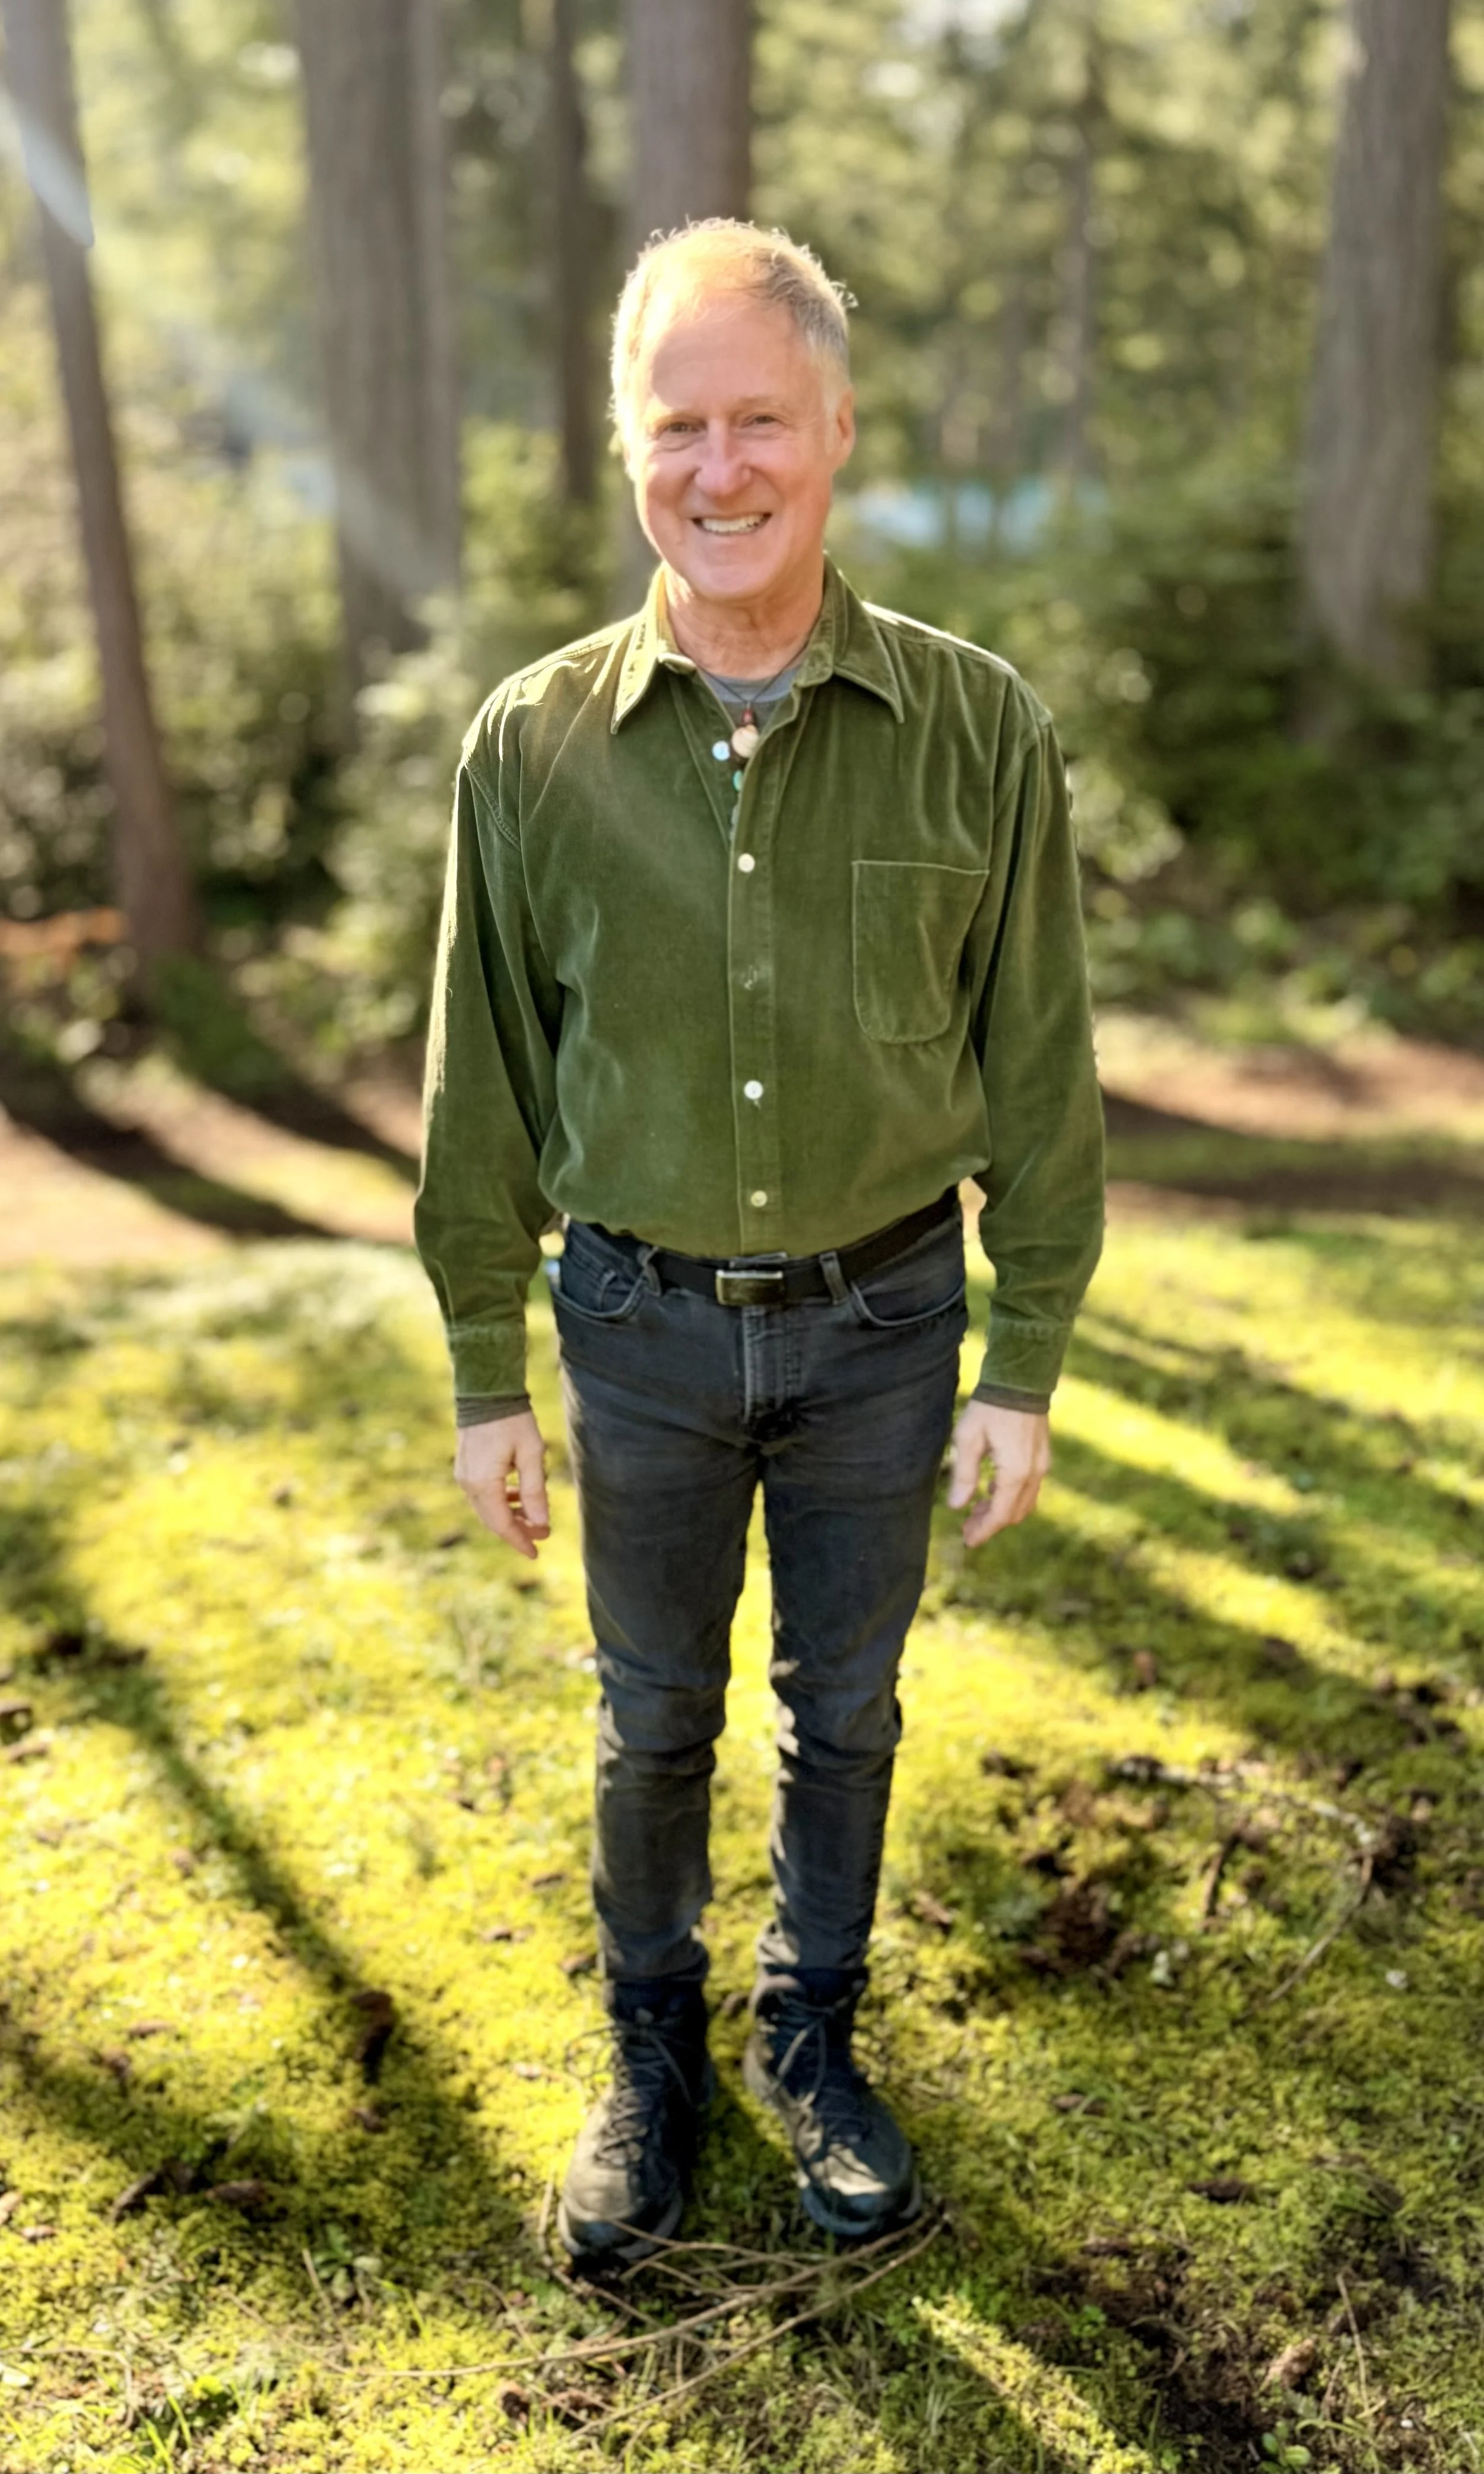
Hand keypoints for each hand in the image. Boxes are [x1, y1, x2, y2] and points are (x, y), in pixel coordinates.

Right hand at [454, 1410, 550, 1559]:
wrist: (486, 1393)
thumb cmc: (512, 1420)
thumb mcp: (531, 1454)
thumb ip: (535, 1491)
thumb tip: (541, 1522)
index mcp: (484, 1484)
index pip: (502, 1524)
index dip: (520, 1541)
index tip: (536, 1553)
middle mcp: (469, 1484)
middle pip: (493, 1520)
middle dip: (518, 1530)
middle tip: (543, 1534)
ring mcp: (464, 1475)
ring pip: (487, 1508)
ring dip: (511, 1515)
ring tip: (535, 1516)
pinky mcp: (465, 1467)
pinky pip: (483, 1494)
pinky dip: (501, 1501)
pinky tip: (518, 1496)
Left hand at [947, 1400, 1050, 1546]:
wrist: (1020, 1380)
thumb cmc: (990, 1407)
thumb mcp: (968, 1439)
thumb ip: (963, 1475)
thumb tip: (956, 1507)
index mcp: (1015, 1472)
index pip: (1000, 1514)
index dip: (984, 1530)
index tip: (967, 1540)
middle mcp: (1034, 1473)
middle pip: (1014, 1513)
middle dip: (991, 1524)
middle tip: (967, 1527)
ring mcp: (1042, 1465)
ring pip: (1024, 1502)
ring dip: (1002, 1511)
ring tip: (976, 1511)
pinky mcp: (1042, 1456)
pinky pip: (1029, 1487)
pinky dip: (1011, 1496)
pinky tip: (991, 1491)